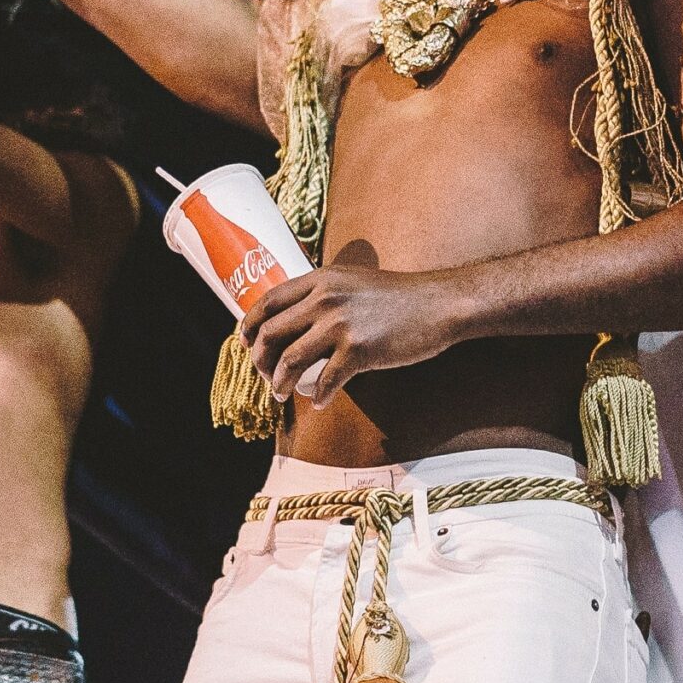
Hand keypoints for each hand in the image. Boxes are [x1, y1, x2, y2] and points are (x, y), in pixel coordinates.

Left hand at [239, 264, 466, 405]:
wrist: (438, 305)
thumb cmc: (397, 298)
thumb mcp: (352, 282)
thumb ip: (322, 295)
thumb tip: (293, 320)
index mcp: (320, 280)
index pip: (268, 301)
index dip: (250, 324)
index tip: (244, 342)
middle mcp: (325, 298)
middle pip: (272, 333)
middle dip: (260, 360)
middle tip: (264, 376)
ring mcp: (341, 324)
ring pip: (291, 360)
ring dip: (279, 383)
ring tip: (279, 395)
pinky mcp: (360, 350)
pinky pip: (327, 381)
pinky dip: (319, 396)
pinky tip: (320, 402)